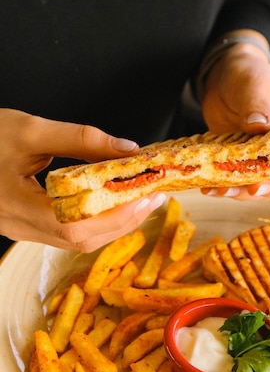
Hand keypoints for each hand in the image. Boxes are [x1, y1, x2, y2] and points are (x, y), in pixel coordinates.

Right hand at [0, 109, 165, 251]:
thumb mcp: (29, 130)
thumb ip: (80, 139)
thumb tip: (126, 150)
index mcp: (15, 206)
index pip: (76, 227)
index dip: (117, 216)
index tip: (147, 196)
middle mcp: (18, 227)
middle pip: (81, 240)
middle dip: (123, 221)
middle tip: (153, 197)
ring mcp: (20, 230)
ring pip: (75, 241)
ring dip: (111, 223)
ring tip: (138, 199)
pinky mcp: (23, 225)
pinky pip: (65, 233)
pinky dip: (94, 221)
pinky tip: (110, 203)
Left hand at [201, 36, 269, 199]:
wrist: (224, 80)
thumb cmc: (250, 74)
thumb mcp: (254, 84)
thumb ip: (257, 105)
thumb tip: (258, 126)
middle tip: (254, 188)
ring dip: (249, 193)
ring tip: (225, 190)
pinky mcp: (253, 166)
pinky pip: (246, 183)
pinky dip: (230, 188)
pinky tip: (212, 188)